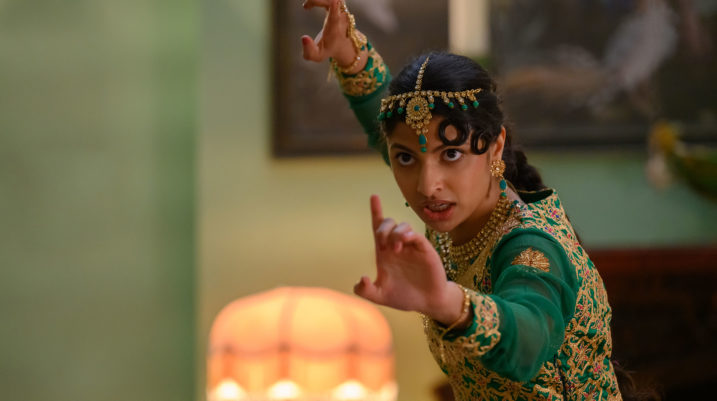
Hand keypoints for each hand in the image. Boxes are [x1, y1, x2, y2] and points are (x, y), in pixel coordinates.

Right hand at [300, 0, 365, 69]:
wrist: (344, 44)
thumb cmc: (328, 50)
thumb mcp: (317, 56)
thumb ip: (309, 51)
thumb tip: (303, 38)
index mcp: (335, 25)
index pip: (336, 10)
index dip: (331, 4)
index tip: (325, 3)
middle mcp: (340, 14)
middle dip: (317, 0)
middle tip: (305, 6)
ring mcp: (341, 7)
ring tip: (306, 6)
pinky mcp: (338, 4)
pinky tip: (308, 6)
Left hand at [354, 195, 464, 323]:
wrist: (427, 303)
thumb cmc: (404, 296)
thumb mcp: (380, 296)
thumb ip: (365, 290)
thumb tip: (361, 278)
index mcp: (384, 253)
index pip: (378, 227)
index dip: (376, 211)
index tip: (374, 197)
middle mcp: (397, 246)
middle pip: (389, 223)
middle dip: (383, 226)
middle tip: (382, 243)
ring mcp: (411, 247)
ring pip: (403, 226)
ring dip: (396, 233)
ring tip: (395, 249)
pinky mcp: (424, 251)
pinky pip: (416, 236)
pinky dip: (409, 235)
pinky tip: (405, 243)